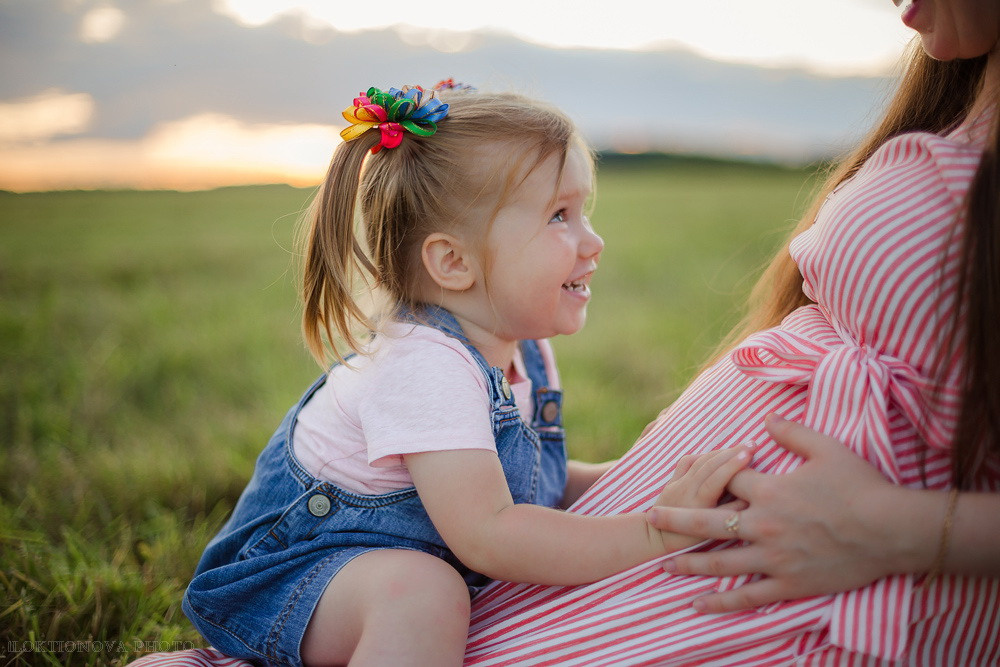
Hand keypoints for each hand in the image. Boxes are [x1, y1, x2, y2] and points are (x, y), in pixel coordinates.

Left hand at [646, 415, 902, 612]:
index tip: (696, 471)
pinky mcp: (788, 584)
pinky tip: (699, 604)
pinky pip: (748, 596)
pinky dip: (722, 602)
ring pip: (719, 562)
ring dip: (689, 562)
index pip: (728, 480)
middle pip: (707, 521)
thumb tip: (765, 418)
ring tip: (664, 562)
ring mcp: (774, 558)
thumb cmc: (861, 486)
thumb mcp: (826, 448)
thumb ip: (791, 432)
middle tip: (650, 517)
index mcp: (770, 490)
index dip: (712, 474)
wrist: (891, 530)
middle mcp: (763, 525)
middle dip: (675, 519)